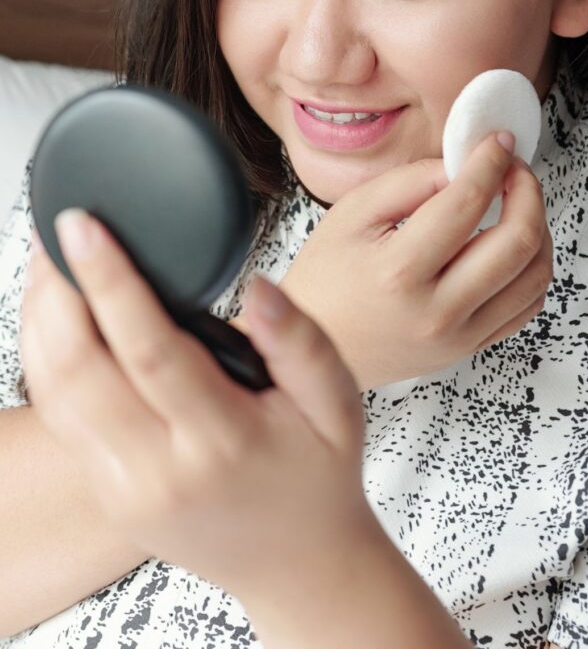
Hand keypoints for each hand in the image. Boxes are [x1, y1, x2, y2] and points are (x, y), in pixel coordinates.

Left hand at [20, 213, 371, 607]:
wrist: (300, 566)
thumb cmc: (319, 477)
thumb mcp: (339, 403)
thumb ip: (301, 341)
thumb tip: (259, 286)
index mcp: (221, 440)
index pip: (148, 349)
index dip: (110, 281)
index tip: (85, 228)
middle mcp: (158, 471)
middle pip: (78, 372)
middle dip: (57, 292)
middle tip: (59, 233)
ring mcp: (124, 488)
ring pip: (54, 396)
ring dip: (40, 323)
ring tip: (50, 264)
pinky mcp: (109, 490)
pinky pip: (59, 420)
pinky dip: (45, 362)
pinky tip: (56, 319)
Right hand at [279, 133, 552, 390]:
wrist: (313, 346)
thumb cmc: (326, 278)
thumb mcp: (353, 212)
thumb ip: (412, 181)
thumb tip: (465, 163)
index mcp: (399, 271)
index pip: (467, 203)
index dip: (491, 161)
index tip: (498, 141)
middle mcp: (437, 311)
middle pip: (518, 241)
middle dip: (528, 190)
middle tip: (514, 168)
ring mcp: (459, 336)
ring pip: (534, 275)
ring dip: (537, 227)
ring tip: (515, 203)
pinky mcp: (470, 348)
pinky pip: (527, 305)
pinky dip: (532, 267)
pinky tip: (510, 243)